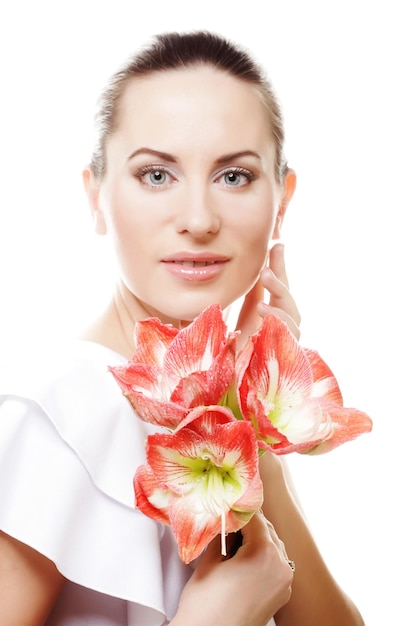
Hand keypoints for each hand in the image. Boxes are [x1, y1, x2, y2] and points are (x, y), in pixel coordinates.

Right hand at [171, 512, 292, 625]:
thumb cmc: (205, 606)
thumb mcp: (210, 561)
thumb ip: (222, 535)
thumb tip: (225, 520)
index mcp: (264, 553)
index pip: (254, 517)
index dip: (238, 508)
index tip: (228, 502)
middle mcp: (281, 566)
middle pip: (266, 530)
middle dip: (247, 524)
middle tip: (227, 519)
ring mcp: (284, 583)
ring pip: (273, 546)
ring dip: (255, 539)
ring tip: (232, 540)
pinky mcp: (281, 595)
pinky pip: (275, 564)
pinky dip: (262, 557)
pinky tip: (242, 558)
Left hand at [236, 243, 300, 347]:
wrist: (232, 378)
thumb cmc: (236, 345)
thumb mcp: (243, 312)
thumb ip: (252, 291)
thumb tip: (257, 264)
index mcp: (273, 314)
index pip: (280, 287)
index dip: (280, 267)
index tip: (277, 244)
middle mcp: (283, 327)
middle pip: (289, 301)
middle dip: (280, 281)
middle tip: (266, 268)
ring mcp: (286, 342)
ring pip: (293, 318)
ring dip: (280, 298)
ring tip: (265, 284)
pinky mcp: (285, 355)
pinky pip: (288, 337)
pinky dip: (278, 321)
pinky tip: (264, 312)